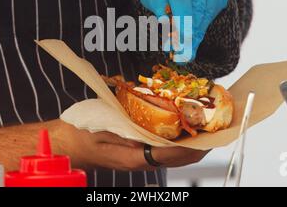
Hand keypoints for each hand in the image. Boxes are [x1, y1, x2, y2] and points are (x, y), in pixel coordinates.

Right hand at [43, 123, 209, 170]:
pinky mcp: (141, 153)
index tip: (208, 134)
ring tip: (208, 126)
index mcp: (132, 157)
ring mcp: (142, 158)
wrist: (69, 144)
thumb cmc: (82, 133)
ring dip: (194, 143)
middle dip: (200, 145)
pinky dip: (181, 141)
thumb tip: (149, 132)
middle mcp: (141, 161)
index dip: (192, 145)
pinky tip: (186, 127)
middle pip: (179, 158)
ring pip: (176, 156)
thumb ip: (124, 131)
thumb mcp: (101, 127)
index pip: (170, 154)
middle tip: (216, 127)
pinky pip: (167, 150)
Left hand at [140, 0, 229, 62]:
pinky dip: (203, 25)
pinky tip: (194, 36)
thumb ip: (156, 3)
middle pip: (197, 4)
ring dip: (197, 32)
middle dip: (190, 32)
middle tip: (182, 56)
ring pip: (208, 9)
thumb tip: (167, 23)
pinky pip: (215, 10)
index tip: (183, 39)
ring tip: (186, 51)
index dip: (182, 17)